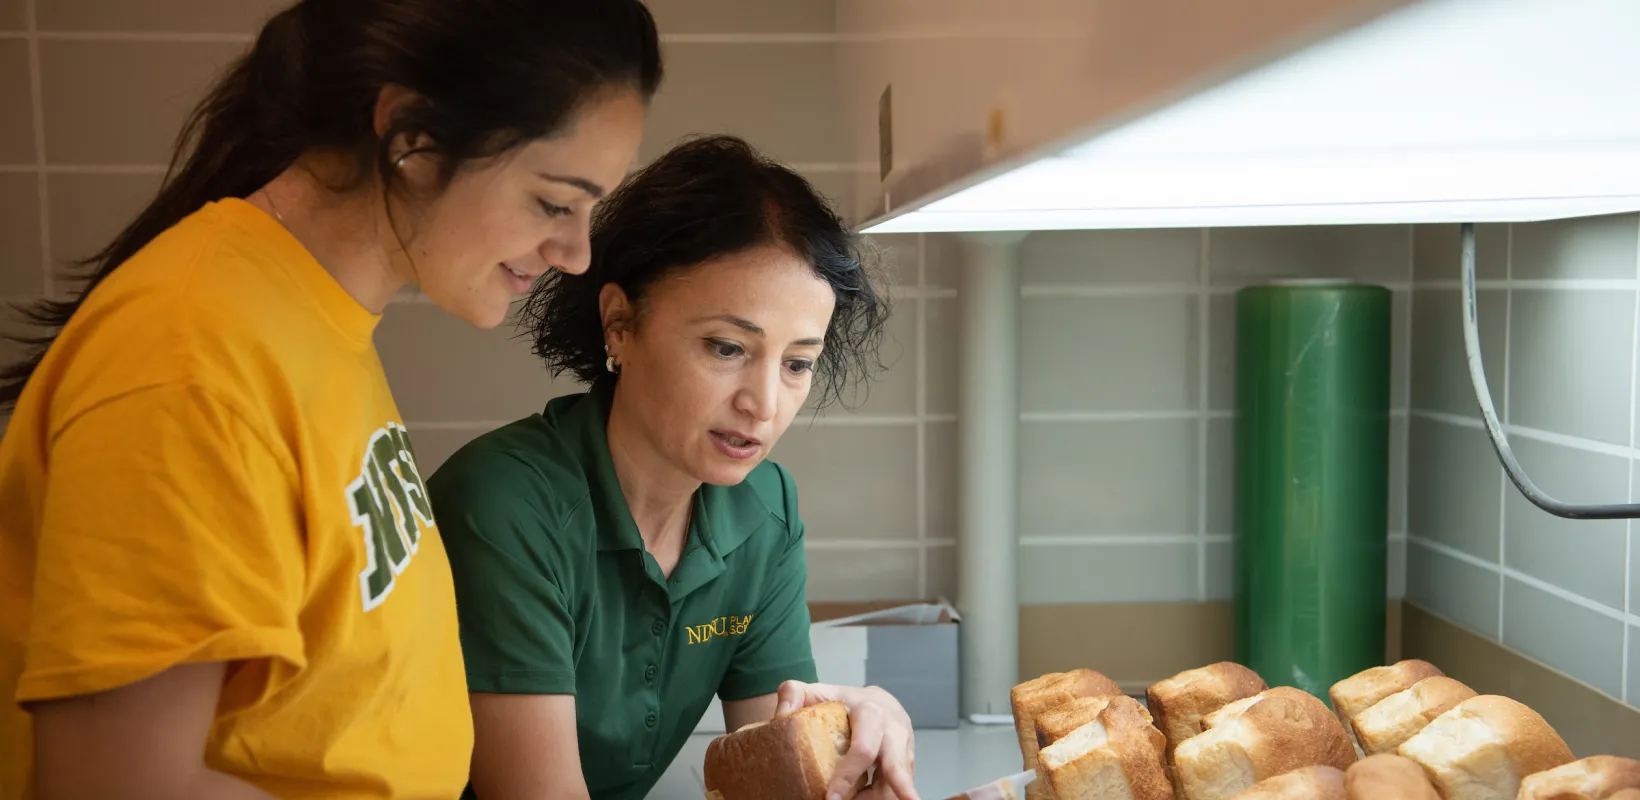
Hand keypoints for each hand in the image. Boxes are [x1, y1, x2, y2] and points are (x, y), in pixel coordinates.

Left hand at [774, 681, 918, 799]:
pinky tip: (863, 799)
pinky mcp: (909, 763)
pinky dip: (883, 797)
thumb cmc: (845, 702)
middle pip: (896, 767)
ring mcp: (906, 748)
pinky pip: (898, 786)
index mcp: (871, 712)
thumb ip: (794, 694)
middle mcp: (894, 730)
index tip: (831, 798)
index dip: (848, 776)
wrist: (879, 702)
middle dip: (896, 789)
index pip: (862, 749)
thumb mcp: (818, 692)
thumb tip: (780, 717)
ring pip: (900, 781)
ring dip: (879, 799)